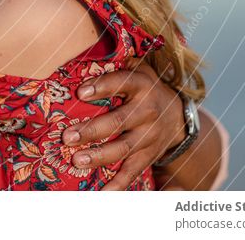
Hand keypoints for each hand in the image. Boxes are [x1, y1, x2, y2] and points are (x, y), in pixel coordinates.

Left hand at [60, 63, 184, 190]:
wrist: (177, 115)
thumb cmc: (143, 86)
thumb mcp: (136, 67)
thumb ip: (114, 61)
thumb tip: (79, 51)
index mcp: (141, 84)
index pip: (121, 83)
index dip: (102, 87)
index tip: (80, 91)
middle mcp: (147, 110)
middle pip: (119, 121)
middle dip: (92, 130)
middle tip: (67, 137)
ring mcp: (150, 136)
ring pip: (124, 148)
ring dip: (100, 156)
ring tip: (77, 161)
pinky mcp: (149, 155)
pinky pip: (133, 171)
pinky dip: (118, 184)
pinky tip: (101, 192)